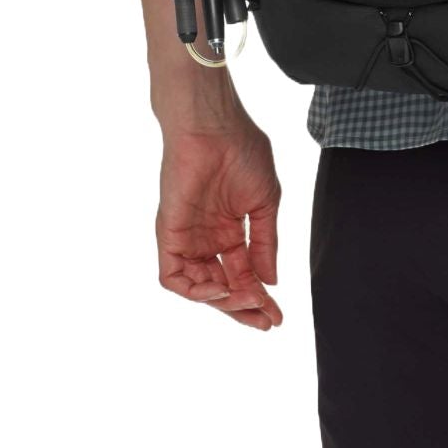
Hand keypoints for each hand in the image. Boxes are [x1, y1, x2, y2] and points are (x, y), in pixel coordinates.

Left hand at [155, 109, 284, 328]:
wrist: (215, 126)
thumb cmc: (242, 152)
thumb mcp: (264, 204)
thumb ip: (265, 245)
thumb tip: (271, 282)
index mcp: (230, 232)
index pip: (244, 275)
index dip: (260, 297)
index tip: (279, 316)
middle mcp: (207, 240)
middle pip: (221, 288)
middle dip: (243, 309)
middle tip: (265, 320)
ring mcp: (187, 239)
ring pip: (198, 288)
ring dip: (223, 302)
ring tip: (247, 301)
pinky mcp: (169, 235)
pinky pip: (173, 277)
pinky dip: (196, 291)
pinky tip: (222, 288)